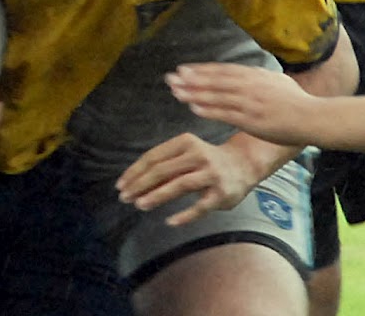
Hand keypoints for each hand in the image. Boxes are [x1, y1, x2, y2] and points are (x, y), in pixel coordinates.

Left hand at [116, 133, 266, 223]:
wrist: (244, 164)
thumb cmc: (206, 159)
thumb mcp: (186, 152)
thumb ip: (166, 163)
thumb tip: (134, 181)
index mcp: (185, 142)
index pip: (153, 157)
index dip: (134, 172)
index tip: (120, 185)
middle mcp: (198, 155)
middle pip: (163, 170)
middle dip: (140, 184)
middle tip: (124, 197)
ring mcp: (211, 174)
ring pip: (180, 185)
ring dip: (157, 196)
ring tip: (140, 205)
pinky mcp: (221, 194)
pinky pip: (201, 207)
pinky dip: (185, 215)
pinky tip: (170, 221)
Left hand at [165, 63, 319, 145]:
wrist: (313, 118)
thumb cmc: (298, 102)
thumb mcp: (277, 81)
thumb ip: (259, 77)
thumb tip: (248, 73)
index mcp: (255, 75)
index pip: (222, 70)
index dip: (201, 70)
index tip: (183, 69)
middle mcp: (249, 86)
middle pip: (214, 80)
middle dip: (191, 78)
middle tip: (170, 78)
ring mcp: (249, 102)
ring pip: (216, 95)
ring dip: (194, 93)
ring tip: (175, 92)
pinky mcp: (251, 120)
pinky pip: (224, 113)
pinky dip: (207, 109)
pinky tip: (192, 107)